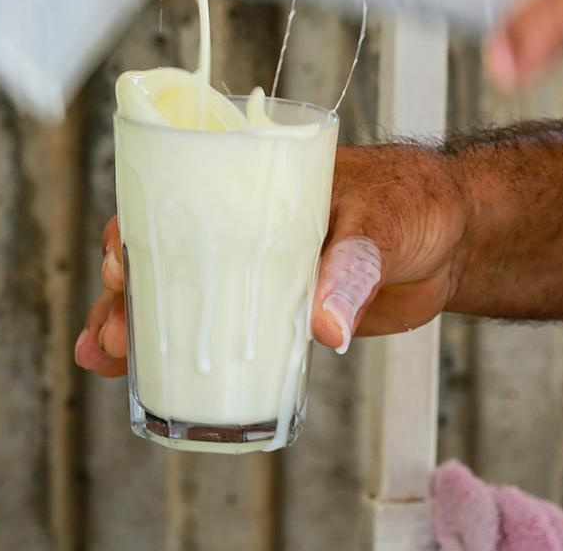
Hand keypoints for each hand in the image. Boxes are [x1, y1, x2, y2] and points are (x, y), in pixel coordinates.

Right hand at [74, 144, 468, 375]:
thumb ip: (352, 267)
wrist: (455, 239)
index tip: (116, 262)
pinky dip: (188, 354)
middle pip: (164, 254)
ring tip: (107, 359)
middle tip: (112, 332)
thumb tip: (324, 324)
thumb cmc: (415, 203)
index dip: (135, 228)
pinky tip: (149, 378)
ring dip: (140, 325)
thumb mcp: (383, 221)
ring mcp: (256, 271)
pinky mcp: (277, 313)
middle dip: (124, 292)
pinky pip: (222, 331)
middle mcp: (243, 225)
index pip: (176, 197)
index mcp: (255, 182)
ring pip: (182, 295)